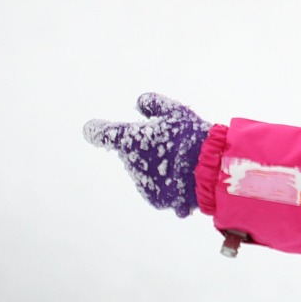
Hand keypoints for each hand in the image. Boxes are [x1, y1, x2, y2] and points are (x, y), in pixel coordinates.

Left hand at [84, 92, 209, 217]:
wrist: (209, 171)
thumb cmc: (191, 136)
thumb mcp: (176, 111)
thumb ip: (154, 104)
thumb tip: (140, 103)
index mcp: (130, 141)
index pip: (103, 134)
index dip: (96, 130)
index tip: (90, 129)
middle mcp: (131, 164)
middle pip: (132, 153)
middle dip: (146, 148)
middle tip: (172, 143)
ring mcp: (142, 184)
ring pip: (145, 171)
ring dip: (157, 165)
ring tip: (182, 161)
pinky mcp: (155, 198)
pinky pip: (157, 187)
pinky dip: (167, 182)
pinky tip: (184, 176)